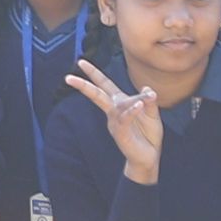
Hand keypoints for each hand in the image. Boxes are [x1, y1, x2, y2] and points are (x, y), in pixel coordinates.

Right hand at [66, 60, 161, 185]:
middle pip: (97, 94)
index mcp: (119, 103)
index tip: (81, 62)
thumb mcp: (152, 115)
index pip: (104, 85)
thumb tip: (148, 90)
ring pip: (117, 106)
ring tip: (144, 101)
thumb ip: (150, 102)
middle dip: (83, 85)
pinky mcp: (120, 133)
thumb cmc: (148, 135)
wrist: (148, 157)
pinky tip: (139, 105)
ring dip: (131, 101)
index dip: (94, 73)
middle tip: (68, 78)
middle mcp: (113, 111)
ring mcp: (115, 123)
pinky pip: (124, 119)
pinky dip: (131, 111)